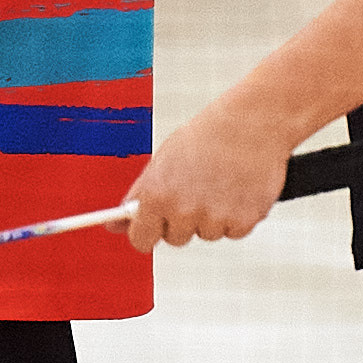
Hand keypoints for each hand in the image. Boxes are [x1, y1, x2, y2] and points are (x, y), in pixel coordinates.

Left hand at [122, 96, 295, 251]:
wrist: (249, 123)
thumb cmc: (203, 139)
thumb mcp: (163, 161)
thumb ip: (139, 195)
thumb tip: (112, 226)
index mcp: (157, 195)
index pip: (140, 239)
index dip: (146, 233)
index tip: (153, 226)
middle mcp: (183, 210)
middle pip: (175, 239)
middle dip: (181, 221)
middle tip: (193, 191)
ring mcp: (214, 218)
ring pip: (206, 234)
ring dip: (211, 217)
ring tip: (219, 182)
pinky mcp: (244, 221)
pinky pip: (233, 232)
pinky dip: (236, 216)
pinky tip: (238, 188)